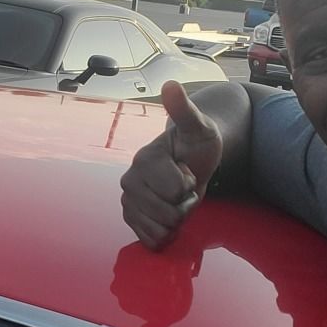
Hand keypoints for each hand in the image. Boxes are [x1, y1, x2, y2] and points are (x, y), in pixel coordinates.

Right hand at [120, 80, 223, 247]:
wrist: (190, 160)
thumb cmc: (196, 143)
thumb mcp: (198, 126)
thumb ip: (183, 110)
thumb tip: (170, 85)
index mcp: (144, 160)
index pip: (176, 191)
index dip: (190, 186)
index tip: (187, 171)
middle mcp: (130, 181)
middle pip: (168, 215)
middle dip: (184, 206)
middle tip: (184, 188)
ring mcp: (128, 201)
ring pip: (159, 231)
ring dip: (177, 222)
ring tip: (176, 201)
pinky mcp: (131, 218)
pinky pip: (150, 241)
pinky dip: (165, 236)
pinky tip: (168, 217)